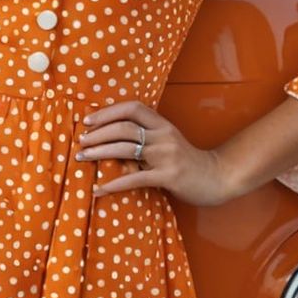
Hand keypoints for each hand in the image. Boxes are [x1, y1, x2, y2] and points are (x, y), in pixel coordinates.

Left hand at [77, 100, 231, 207]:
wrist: (218, 177)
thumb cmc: (187, 160)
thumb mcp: (167, 141)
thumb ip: (146, 137)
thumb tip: (111, 139)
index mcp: (162, 124)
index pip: (132, 108)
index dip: (107, 112)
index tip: (87, 120)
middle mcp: (163, 136)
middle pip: (124, 127)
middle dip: (97, 133)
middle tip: (80, 141)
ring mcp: (166, 155)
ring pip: (125, 149)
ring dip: (99, 153)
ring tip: (81, 157)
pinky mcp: (168, 176)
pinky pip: (134, 178)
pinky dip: (113, 184)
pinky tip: (98, 189)